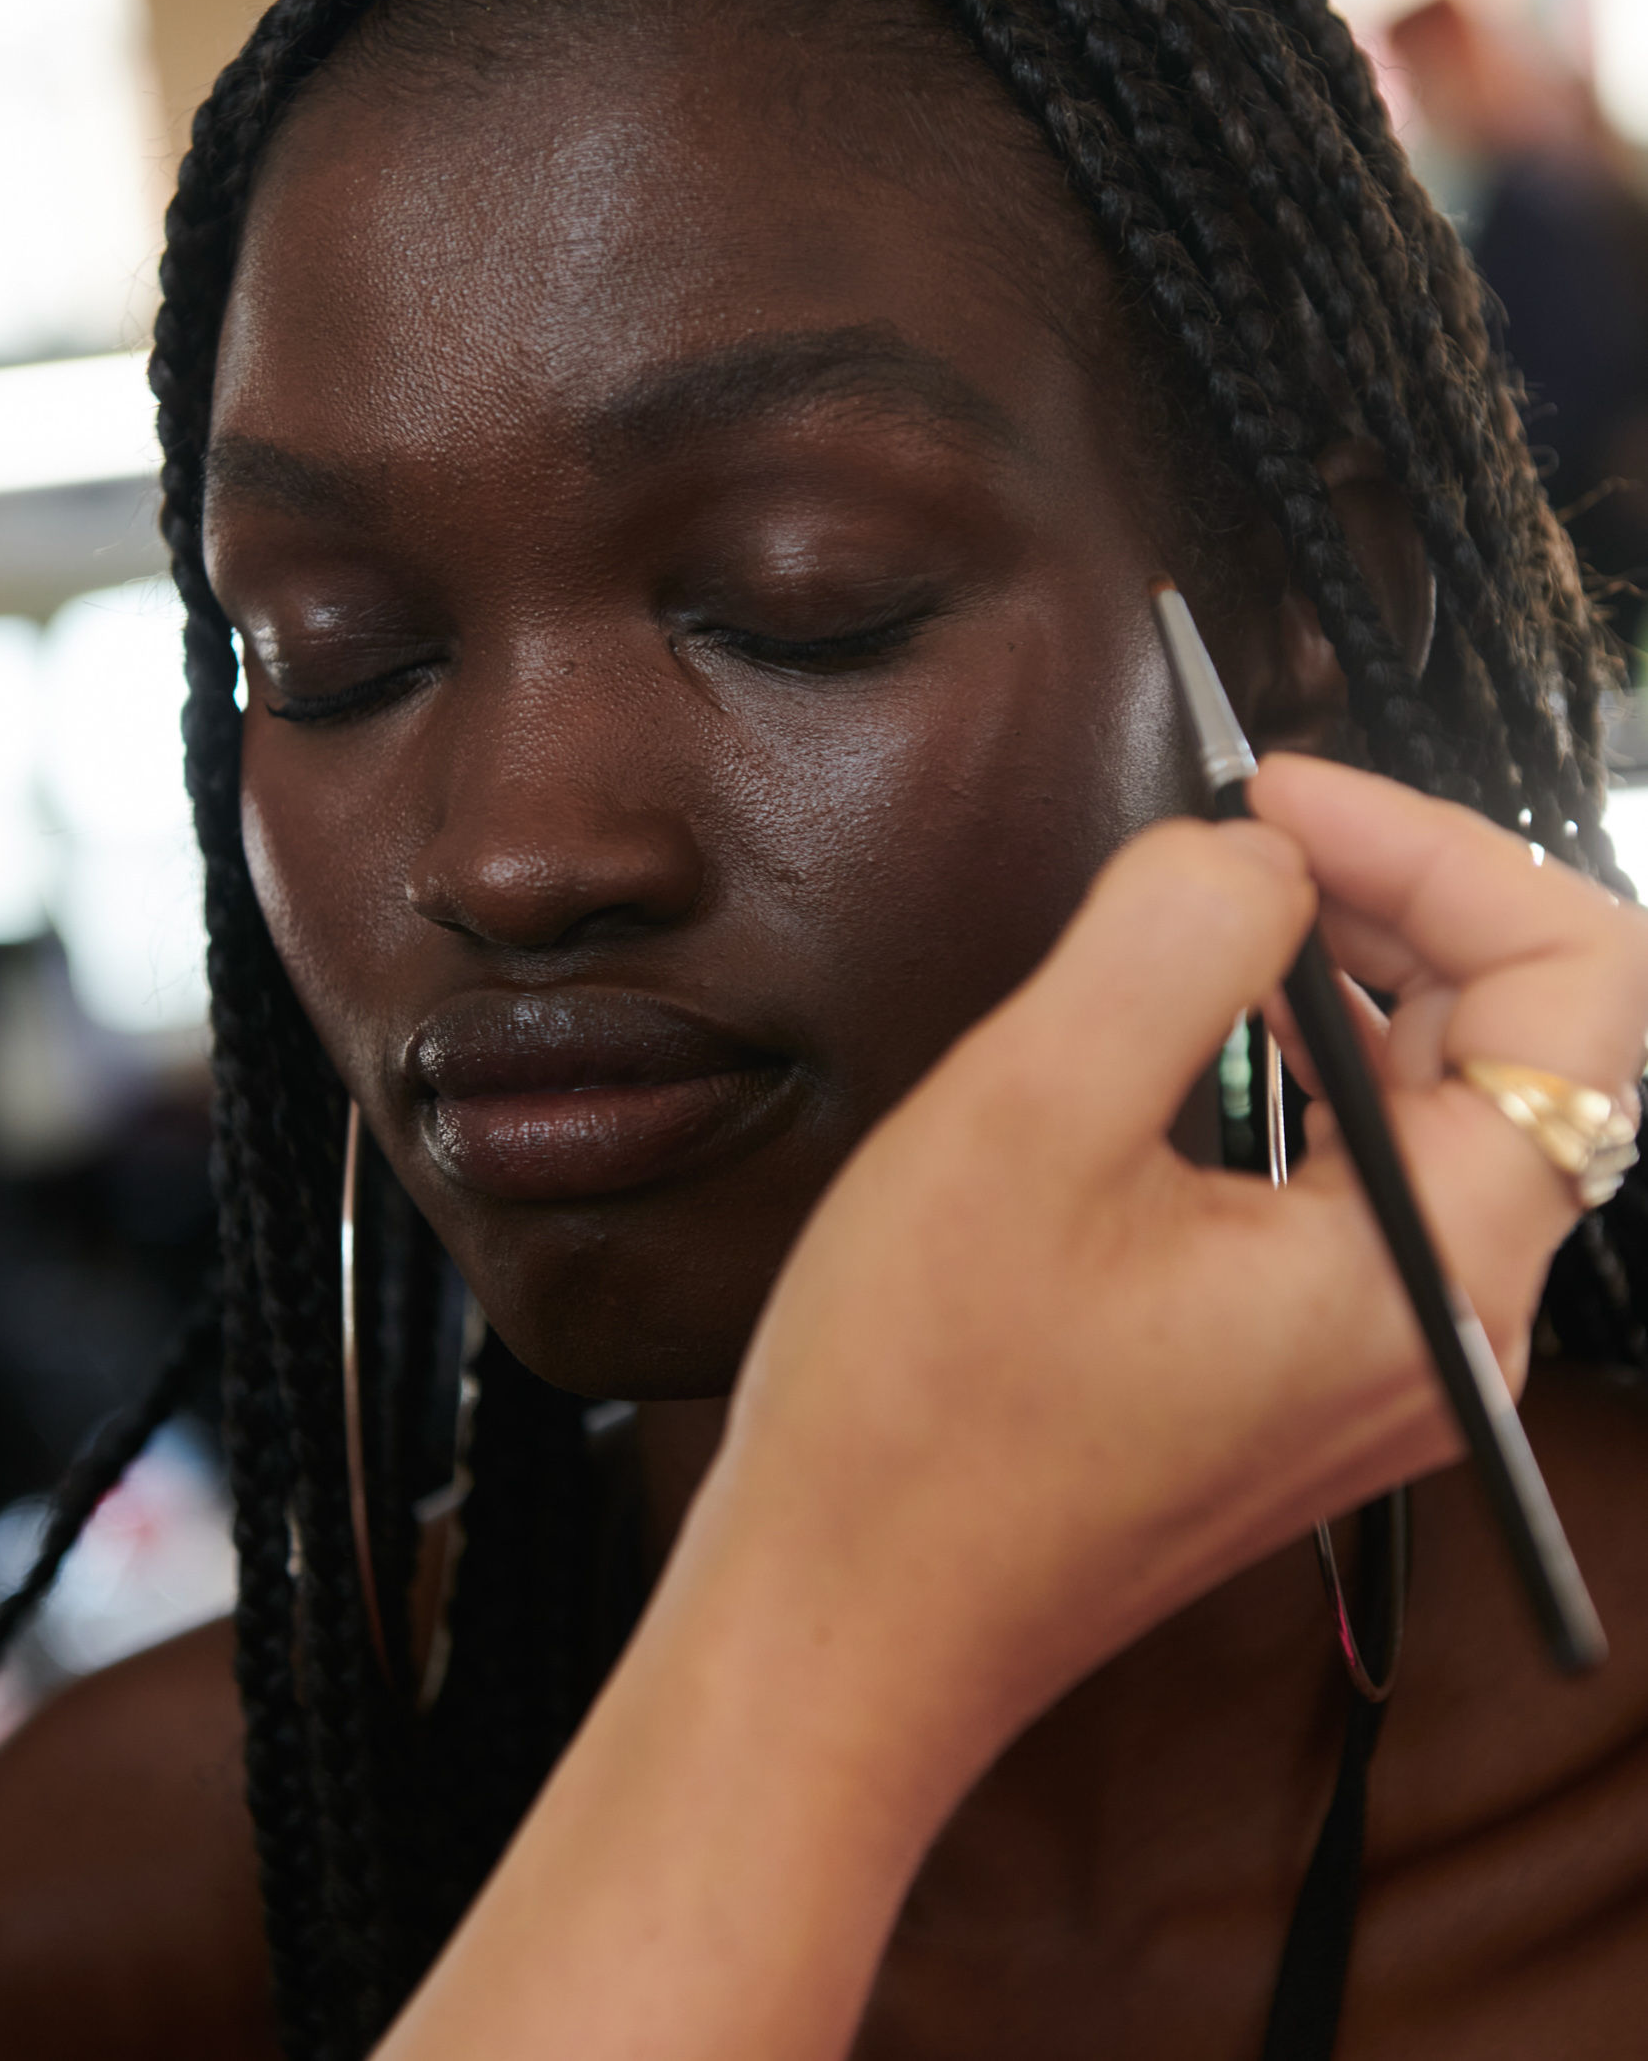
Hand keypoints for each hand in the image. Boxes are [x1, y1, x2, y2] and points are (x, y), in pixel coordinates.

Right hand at [380, 755, 1647, 2060]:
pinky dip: (1313, 1076)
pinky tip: (1207, 1041)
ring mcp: (1391, 1366)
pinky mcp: (1314, 1376)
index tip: (1284, 796)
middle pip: (1529, 1044)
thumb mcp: (1033, 1114)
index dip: (1444, 849)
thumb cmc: (923, 1413)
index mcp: (1432, 1275)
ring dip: (1357, 980)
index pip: (1579, 992)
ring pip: (1447, 1107)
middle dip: (1403, 899)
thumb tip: (1259, 855)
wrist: (850, 1627)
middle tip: (1248, 834)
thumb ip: (1179, 937)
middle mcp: (1454, 1332)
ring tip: (1221, 919)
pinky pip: (1369, 1181)